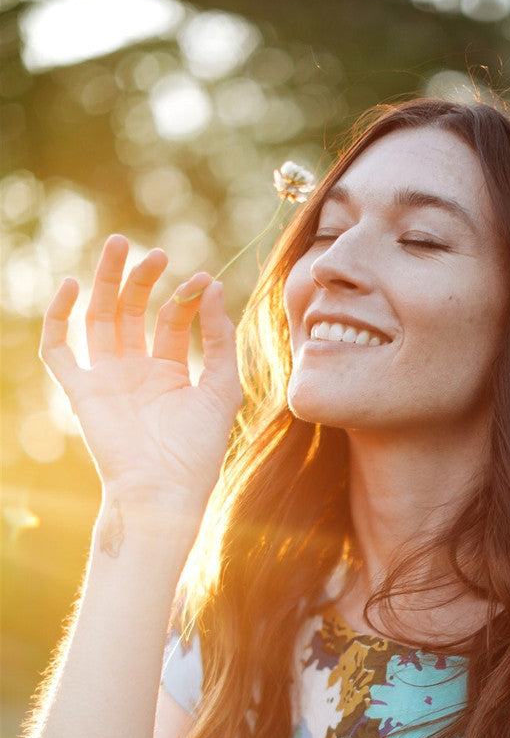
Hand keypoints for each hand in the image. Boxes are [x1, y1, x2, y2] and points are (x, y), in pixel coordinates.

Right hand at [40, 235, 242, 522]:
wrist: (164, 491)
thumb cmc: (198, 451)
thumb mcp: (223, 389)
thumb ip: (221, 339)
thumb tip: (215, 287)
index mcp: (171, 374)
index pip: (173, 321)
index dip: (187, 297)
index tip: (204, 281)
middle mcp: (136, 372)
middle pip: (132, 312)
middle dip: (142, 280)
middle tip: (155, 253)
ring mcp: (107, 379)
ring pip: (99, 319)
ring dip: (106, 282)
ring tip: (119, 245)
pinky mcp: (81, 392)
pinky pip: (58, 349)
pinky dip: (59, 317)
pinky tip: (73, 287)